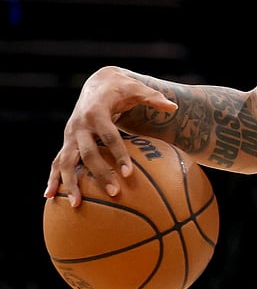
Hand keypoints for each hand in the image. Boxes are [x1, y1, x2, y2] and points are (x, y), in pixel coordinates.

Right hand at [44, 66, 177, 206]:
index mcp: (97, 113)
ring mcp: (70, 135)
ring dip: (70, 183)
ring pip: (66, 161)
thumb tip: (173, 107)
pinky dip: (53, 179)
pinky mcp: (66, 142)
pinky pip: (57, 162)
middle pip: (88, 153)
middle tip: (114, 193)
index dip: (118, 154)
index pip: (109, 136)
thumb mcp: (137, 88)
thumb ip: (154, 97)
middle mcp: (79, 125)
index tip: (128, 174)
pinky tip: (50, 197)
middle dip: (99, 174)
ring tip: (76, 204)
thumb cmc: (121, 89)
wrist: (96, 84)